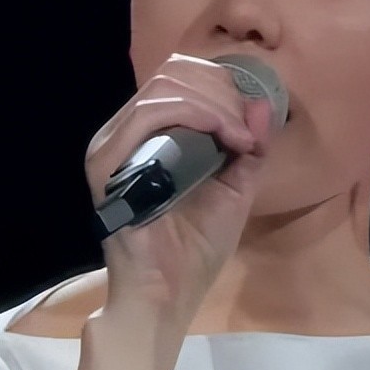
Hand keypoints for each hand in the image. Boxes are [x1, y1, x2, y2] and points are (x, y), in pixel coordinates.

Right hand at [82, 54, 274, 369]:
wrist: (170, 294)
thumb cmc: (196, 248)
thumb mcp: (235, 188)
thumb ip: (249, 146)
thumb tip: (262, 102)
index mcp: (149, 135)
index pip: (181, 79)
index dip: (224, 87)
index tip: (253, 125)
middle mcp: (124, 133)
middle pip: (174, 75)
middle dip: (223, 93)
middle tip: (248, 131)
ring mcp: (112, 147)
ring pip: (164, 88)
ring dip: (214, 104)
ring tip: (240, 138)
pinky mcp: (107, 165)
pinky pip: (147, 116)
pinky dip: (195, 115)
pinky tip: (223, 137)